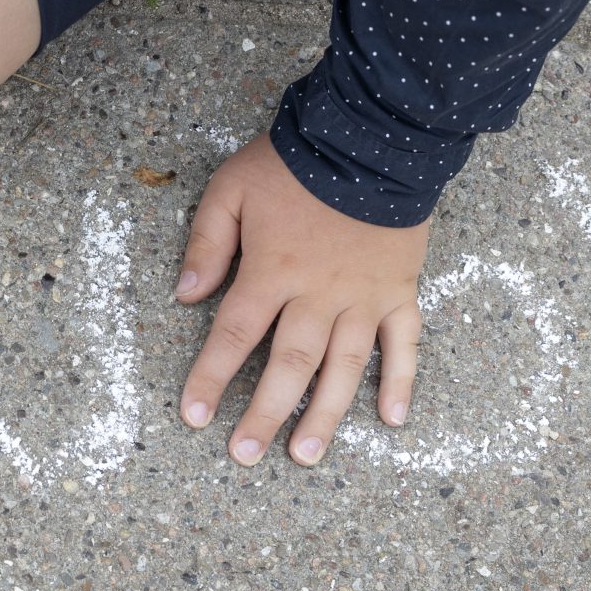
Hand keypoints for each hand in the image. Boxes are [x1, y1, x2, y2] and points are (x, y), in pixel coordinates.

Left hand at [174, 131, 428, 465]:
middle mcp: (318, 294)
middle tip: (245, 455)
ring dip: (325, 414)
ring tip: (304, 454)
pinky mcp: (400, 291)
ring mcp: (364, 297)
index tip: (193, 416)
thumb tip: (185, 297)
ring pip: (343, 366)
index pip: (234, 335)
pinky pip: (405, 344)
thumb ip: (207, 244)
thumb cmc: (293, 162)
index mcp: (272, 270)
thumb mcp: (231, 189)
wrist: (372, 135)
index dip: (210, 377)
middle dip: (264, 413)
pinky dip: (400, 381)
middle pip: (288, 365)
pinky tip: (393, 419)